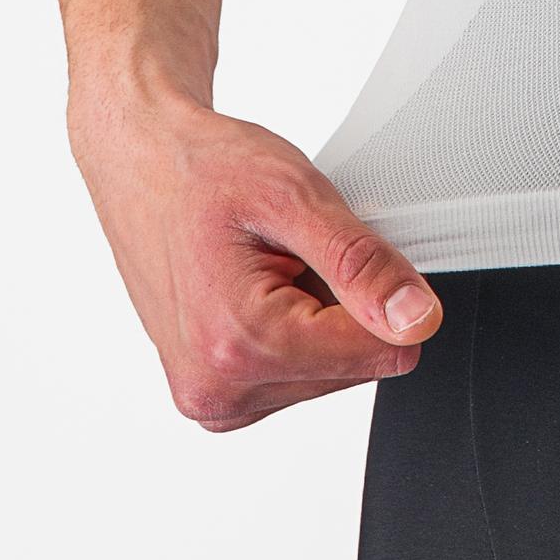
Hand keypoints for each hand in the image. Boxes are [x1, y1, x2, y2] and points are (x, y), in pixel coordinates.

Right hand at [68, 92, 441, 431]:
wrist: (141, 161)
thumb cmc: (202, 170)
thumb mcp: (296, 197)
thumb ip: (362, 266)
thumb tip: (417, 319)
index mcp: (239, 344)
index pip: (380, 351)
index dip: (379, 291)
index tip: (335, 249)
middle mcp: (219, 389)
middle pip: (356, 367)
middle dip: (341, 304)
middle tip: (291, 254)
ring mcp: (214, 399)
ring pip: (331, 373)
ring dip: (318, 315)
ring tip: (269, 267)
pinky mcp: (216, 396)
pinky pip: (297, 375)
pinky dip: (294, 331)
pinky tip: (258, 289)